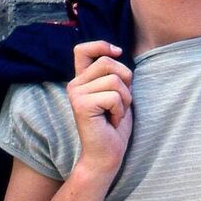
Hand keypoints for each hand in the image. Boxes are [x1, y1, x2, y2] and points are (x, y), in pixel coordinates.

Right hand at [67, 41, 132, 175]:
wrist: (106, 154)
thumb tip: (117, 52)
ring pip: (115, 80)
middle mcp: (75, 84)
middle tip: (120, 104)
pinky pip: (114, 96)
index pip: (83, 49)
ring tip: (115, 114)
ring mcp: (76, 93)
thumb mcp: (118, 94)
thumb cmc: (114, 126)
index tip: (117, 52)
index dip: (101, 45)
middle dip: (126, 81)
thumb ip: (114, 75)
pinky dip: (120, 111)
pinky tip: (111, 122)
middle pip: (108, 62)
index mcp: (82, 80)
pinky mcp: (82, 105)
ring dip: (125, 100)